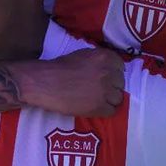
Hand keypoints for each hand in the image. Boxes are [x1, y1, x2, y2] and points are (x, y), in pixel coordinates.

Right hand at [11, 48, 125, 116]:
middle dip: (111, 87)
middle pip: (120, 84)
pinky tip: (93, 107)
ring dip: (108, 100)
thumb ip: (100, 60)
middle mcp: (108, 72)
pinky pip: (111, 111)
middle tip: (97, 90)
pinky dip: (104, 111)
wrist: (44, 83)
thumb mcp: (83, 55)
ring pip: (118, 98)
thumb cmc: (60, 67)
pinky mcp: (99, 106)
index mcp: (105, 57)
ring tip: (95, 100)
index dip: (113, 74)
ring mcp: (105, 90)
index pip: (121, 68)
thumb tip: (111, 69)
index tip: (105, 78)